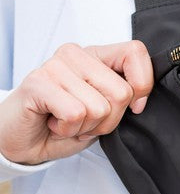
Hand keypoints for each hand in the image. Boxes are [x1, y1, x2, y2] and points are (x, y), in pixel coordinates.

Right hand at [0, 41, 153, 165]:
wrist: (22, 141)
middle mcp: (76, 54)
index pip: (135, 52)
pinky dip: (67, 129)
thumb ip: (122, 97)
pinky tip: (54, 122)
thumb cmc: (63, 123)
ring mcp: (55, 65)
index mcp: (96, 55)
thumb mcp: (103, 111)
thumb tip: (140, 99)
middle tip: (85, 121)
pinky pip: (75, 113)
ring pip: (99, 107)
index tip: (133, 107)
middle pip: (122, 92)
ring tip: (67, 121)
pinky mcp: (38, 82)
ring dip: (85, 127)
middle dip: (108, 120)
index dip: (142, 85)